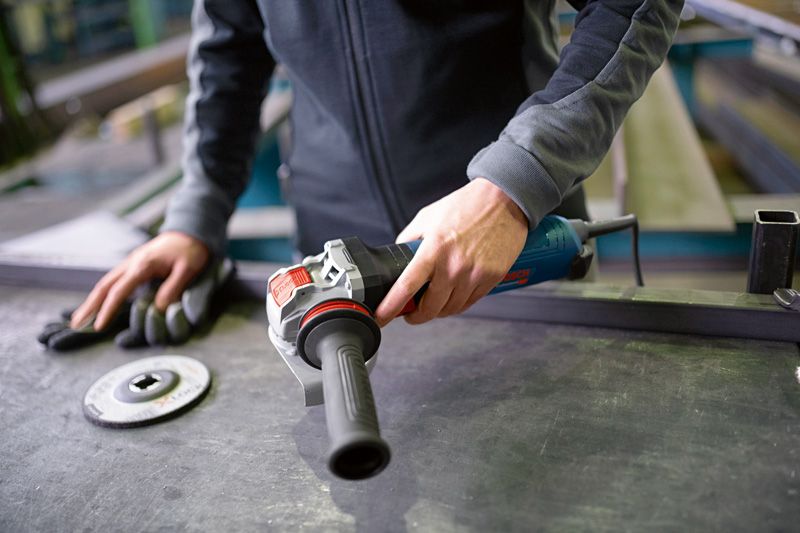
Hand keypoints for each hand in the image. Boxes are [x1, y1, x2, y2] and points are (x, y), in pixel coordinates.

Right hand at [71, 231, 209, 330]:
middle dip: (89, 306)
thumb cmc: (191, 250)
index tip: (98, 327)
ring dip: (92, 300)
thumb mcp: (188, 269)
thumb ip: (173, 287)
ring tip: (80, 318)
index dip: (107, 310)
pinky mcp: (134, 263)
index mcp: (143, 264)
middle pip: (104, 286)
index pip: (119, 291)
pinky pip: (113, 280)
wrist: (190, 231)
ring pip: (105, 282)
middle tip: (75, 324)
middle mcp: (131, 263)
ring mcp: (130, 262)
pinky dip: (103, 293)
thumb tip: (157, 308)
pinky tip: (98, 303)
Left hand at [375, 178, 528, 325]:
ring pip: (450, 309)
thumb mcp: (427, 217)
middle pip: (429, 308)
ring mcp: (474, 275)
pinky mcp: (491, 278)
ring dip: (438, 311)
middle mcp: (453, 266)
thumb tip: (398, 258)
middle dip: (416, 315)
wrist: (504, 200)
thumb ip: (410, 239)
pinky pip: (470, 303)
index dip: (390, 307)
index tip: (381, 317)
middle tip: (411, 312)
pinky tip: (452, 295)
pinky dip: (458, 304)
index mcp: (433, 250)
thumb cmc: (467, 205)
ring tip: (433, 302)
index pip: (405, 287)